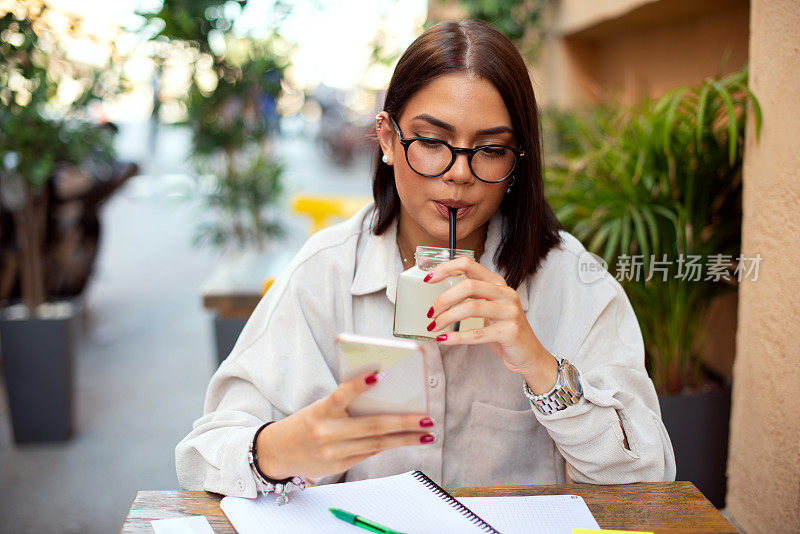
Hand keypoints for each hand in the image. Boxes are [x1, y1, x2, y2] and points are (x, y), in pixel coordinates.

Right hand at [256, 370, 435, 480]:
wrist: (276, 452)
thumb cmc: (306, 422)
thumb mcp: (319, 408)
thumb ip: (345, 404)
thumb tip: (383, 398)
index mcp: (320, 411)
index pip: (341, 394)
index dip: (359, 384)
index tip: (380, 374)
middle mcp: (326, 433)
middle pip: (371, 426)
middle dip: (403, 423)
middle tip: (426, 417)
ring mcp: (333, 453)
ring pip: (376, 444)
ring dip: (405, 439)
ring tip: (426, 433)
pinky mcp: (338, 467)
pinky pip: (368, 453)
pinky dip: (387, 445)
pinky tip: (405, 440)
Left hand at [424, 256, 557, 392]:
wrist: (529, 355)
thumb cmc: (504, 331)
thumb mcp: (489, 308)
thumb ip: (471, 297)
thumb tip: (438, 299)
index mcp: (497, 283)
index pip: (469, 265)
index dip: (446, 269)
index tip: (428, 279)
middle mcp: (505, 293)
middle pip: (468, 286)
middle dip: (444, 299)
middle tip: (431, 313)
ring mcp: (510, 312)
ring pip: (471, 308)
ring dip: (447, 318)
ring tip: (434, 326)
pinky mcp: (510, 332)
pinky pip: (477, 333)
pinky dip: (456, 337)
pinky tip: (444, 339)